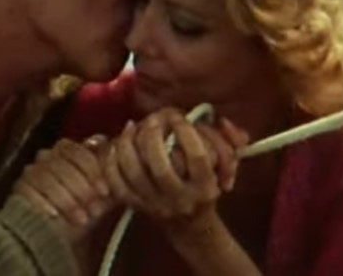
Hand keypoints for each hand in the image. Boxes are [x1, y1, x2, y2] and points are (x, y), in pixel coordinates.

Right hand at [14, 136, 114, 242]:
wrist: (54, 236)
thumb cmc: (81, 209)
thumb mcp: (101, 192)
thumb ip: (112, 169)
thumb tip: (129, 133)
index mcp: (66, 150)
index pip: (79, 151)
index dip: (93, 171)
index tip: (104, 192)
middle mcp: (46, 156)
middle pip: (64, 165)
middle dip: (82, 188)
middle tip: (94, 209)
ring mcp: (31, 172)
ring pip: (49, 178)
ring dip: (69, 200)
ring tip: (81, 218)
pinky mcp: (20, 189)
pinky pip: (33, 192)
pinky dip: (49, 205)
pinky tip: (57, 216)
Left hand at [102, 108, 248, 223]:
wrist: (189, 225)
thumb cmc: (206, 185)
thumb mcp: (224, 165)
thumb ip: (229, 140)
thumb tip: (223, 122)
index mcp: (204, 187)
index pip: (197, 157)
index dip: (187, 132)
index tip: (180, 116)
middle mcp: (179, 198)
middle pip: (161, 167)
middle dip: (154, 137)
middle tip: (154, 118)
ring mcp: (154, 203)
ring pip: (134, 173)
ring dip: (129, 145)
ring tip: (132, 125)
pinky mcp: (135, 205)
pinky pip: (117, 184)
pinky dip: (112, 162)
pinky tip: (115, 144)